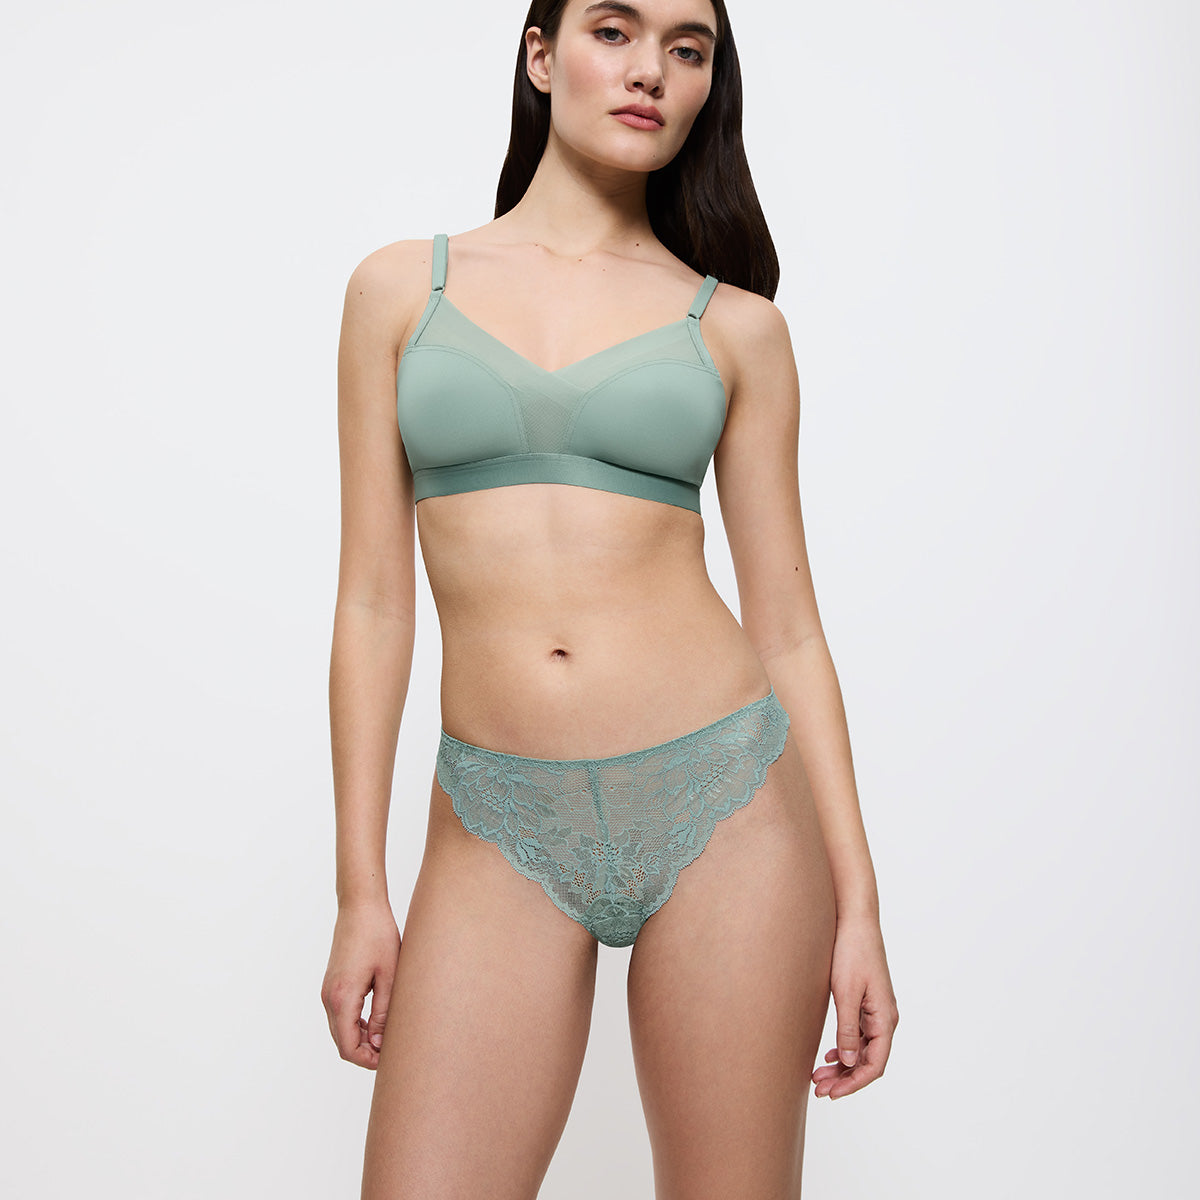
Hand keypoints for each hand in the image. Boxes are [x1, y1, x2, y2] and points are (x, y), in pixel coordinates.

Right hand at [320, 898, 400, 1069]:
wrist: (360, 907)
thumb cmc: (378, 935)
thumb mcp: (389, 975)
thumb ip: (384, 1012)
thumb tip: (381, 1043)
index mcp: (342, 998)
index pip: (348, 1048)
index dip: (368, 1061)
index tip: (391, 1060)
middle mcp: (329, 998)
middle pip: (343, 1043)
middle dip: (366, 1053)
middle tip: (394, 1053)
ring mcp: (328, 991)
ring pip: (341, 1031)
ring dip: (361, 1040)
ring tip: (389, 1038)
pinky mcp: (333, 985)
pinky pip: (341, 1016)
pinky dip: (356, 1026)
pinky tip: (377, 1023)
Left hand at [812, 913, 898, 1099]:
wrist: (854, 920)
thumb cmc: (851, 951)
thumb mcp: (845, 992)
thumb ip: (847, 1028)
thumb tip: (847, 1062)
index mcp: (885, 1018)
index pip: (874, 1064)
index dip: (854, 1083)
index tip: (832, 1094)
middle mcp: (885, 1018)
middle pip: (868, 1060)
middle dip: (844, 1079)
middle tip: (818, 1089)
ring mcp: (876, 1010)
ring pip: (862, 1049)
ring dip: (842, 1065)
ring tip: (818, 1077)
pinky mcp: (866, 1002)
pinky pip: (859, 1034)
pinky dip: (844, 1048)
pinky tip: (828, 1056)